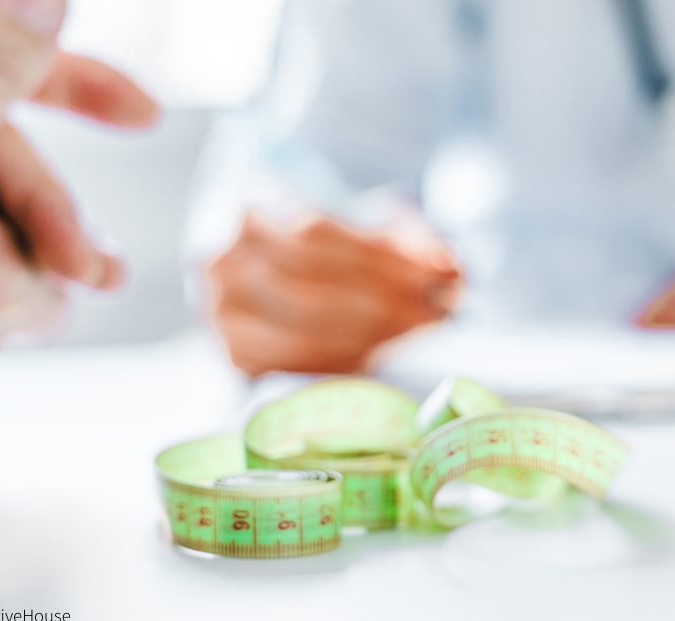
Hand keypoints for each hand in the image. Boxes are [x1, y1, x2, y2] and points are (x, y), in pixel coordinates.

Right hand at [207, 209, 461, 375]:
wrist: (273, 261)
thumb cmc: (329, 239)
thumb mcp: (362, 220)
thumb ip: (405, 239)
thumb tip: (453, 272)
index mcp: (247, 203)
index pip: (315, 233)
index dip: (383, 258)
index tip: (440, 274)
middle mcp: (221, 257)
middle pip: (312, 289)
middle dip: (386, 304)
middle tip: (440, 311)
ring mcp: (221, 310)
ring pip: (305, 331)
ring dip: (374, 336)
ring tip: (420, 329)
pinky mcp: (236, 354)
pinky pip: (297, 364)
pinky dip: (345, 360)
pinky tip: (382, 351)